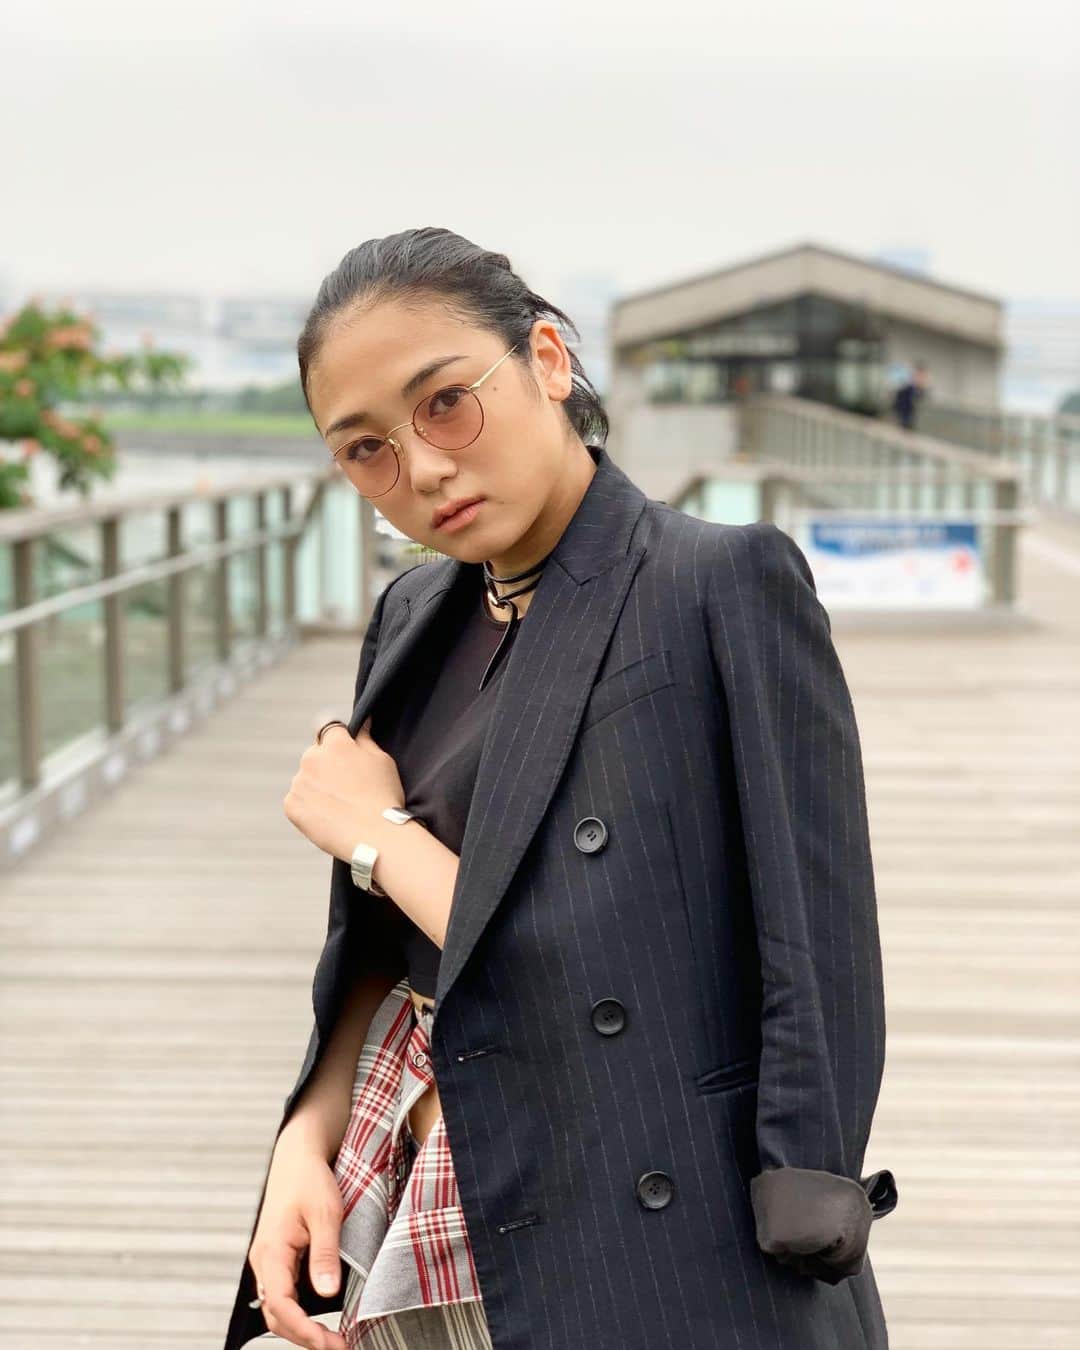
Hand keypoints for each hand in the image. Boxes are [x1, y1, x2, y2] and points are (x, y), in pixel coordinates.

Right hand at [247, 1125, 347, 1349]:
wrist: (296, 1158)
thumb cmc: (310, 1180)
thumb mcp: (325, 1213)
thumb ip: (325, 1253)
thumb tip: (327, 1294)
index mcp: (272, 1251)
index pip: (280, 1305)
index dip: (304, 1330)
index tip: (330, 1344)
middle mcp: (264, 1262)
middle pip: (276, 1315)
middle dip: (304, 1338)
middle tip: (339, 1347)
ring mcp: (268, 1262)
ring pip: (277, 1309)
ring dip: (300, 1329)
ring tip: (332, 1341)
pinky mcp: (278, 1260)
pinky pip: (282, 1295)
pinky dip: (298, 1314)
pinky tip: (319, 1319)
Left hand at [284, 716, 403, 862]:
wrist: (374, 837)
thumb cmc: (383, 797)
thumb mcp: (382, 760)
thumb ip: (366, 738)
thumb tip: (361, 723)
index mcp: (335, 744)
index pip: (329, 730)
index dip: (339, 742)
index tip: (346, 756)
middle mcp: (311, 758)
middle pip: (315, 755)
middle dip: (326, 765)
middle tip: (346, 787)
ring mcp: (299, 782)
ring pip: (306, 779)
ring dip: (317, 786)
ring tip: (339, 806)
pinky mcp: (291, 805)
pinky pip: (297, 800)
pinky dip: (308, 806)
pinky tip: (328, 816)